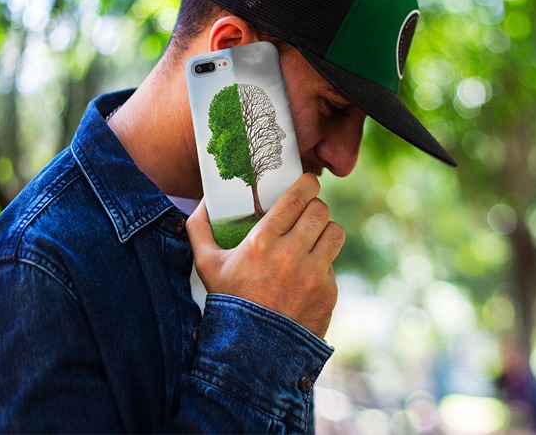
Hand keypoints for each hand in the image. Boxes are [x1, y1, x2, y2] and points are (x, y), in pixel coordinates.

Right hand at [186, 174, 343, 338]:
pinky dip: (323, 264)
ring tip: (314, 237)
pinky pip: (333, 264)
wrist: (252, 352)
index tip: (308, 183)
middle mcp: (291, 255)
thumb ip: (199, 229)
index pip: (298, 198)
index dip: (308, 184)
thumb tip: (203, 202)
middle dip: (316, 207)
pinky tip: (308, 272)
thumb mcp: (206, 265)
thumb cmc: (229, 302)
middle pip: (320, 210)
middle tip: (308, 212)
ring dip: (325, 231)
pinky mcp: (328, 292)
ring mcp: (313, 275)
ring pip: (335, 232)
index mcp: (262, 242)